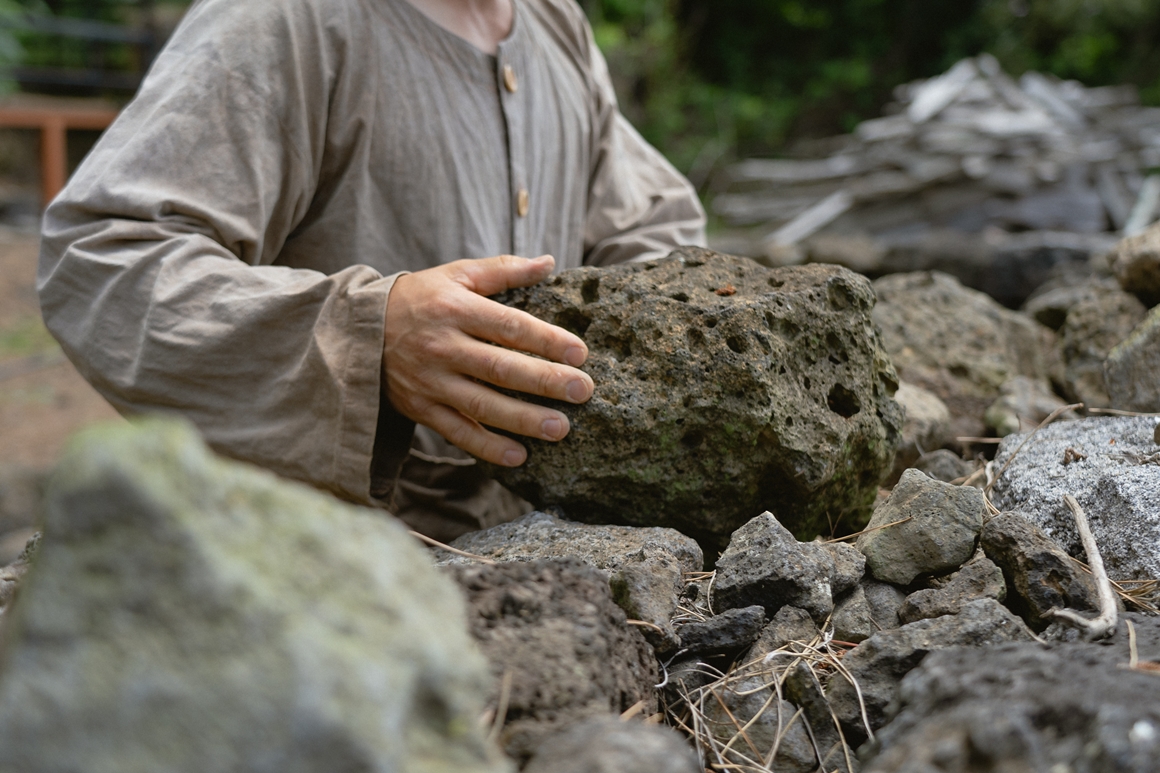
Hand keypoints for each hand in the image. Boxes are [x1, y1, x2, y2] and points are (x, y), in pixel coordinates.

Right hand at [383, 254, 593, 465]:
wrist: (358, 330)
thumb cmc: (419, 299)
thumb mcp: (456, 275)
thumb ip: (503, 270)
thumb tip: (548, 262)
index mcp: (455, 310)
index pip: (509, 326)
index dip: (546, 340)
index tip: (579, 353)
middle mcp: (443, 347)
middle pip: (500, 368)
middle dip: (544, 381)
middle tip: (582, 391)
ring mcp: (431, 381)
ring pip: (482, 405)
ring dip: (523, 419)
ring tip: (561, 428)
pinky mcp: (421, 408)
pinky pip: (457, 432)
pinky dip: (487, 447)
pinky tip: (519, 455)